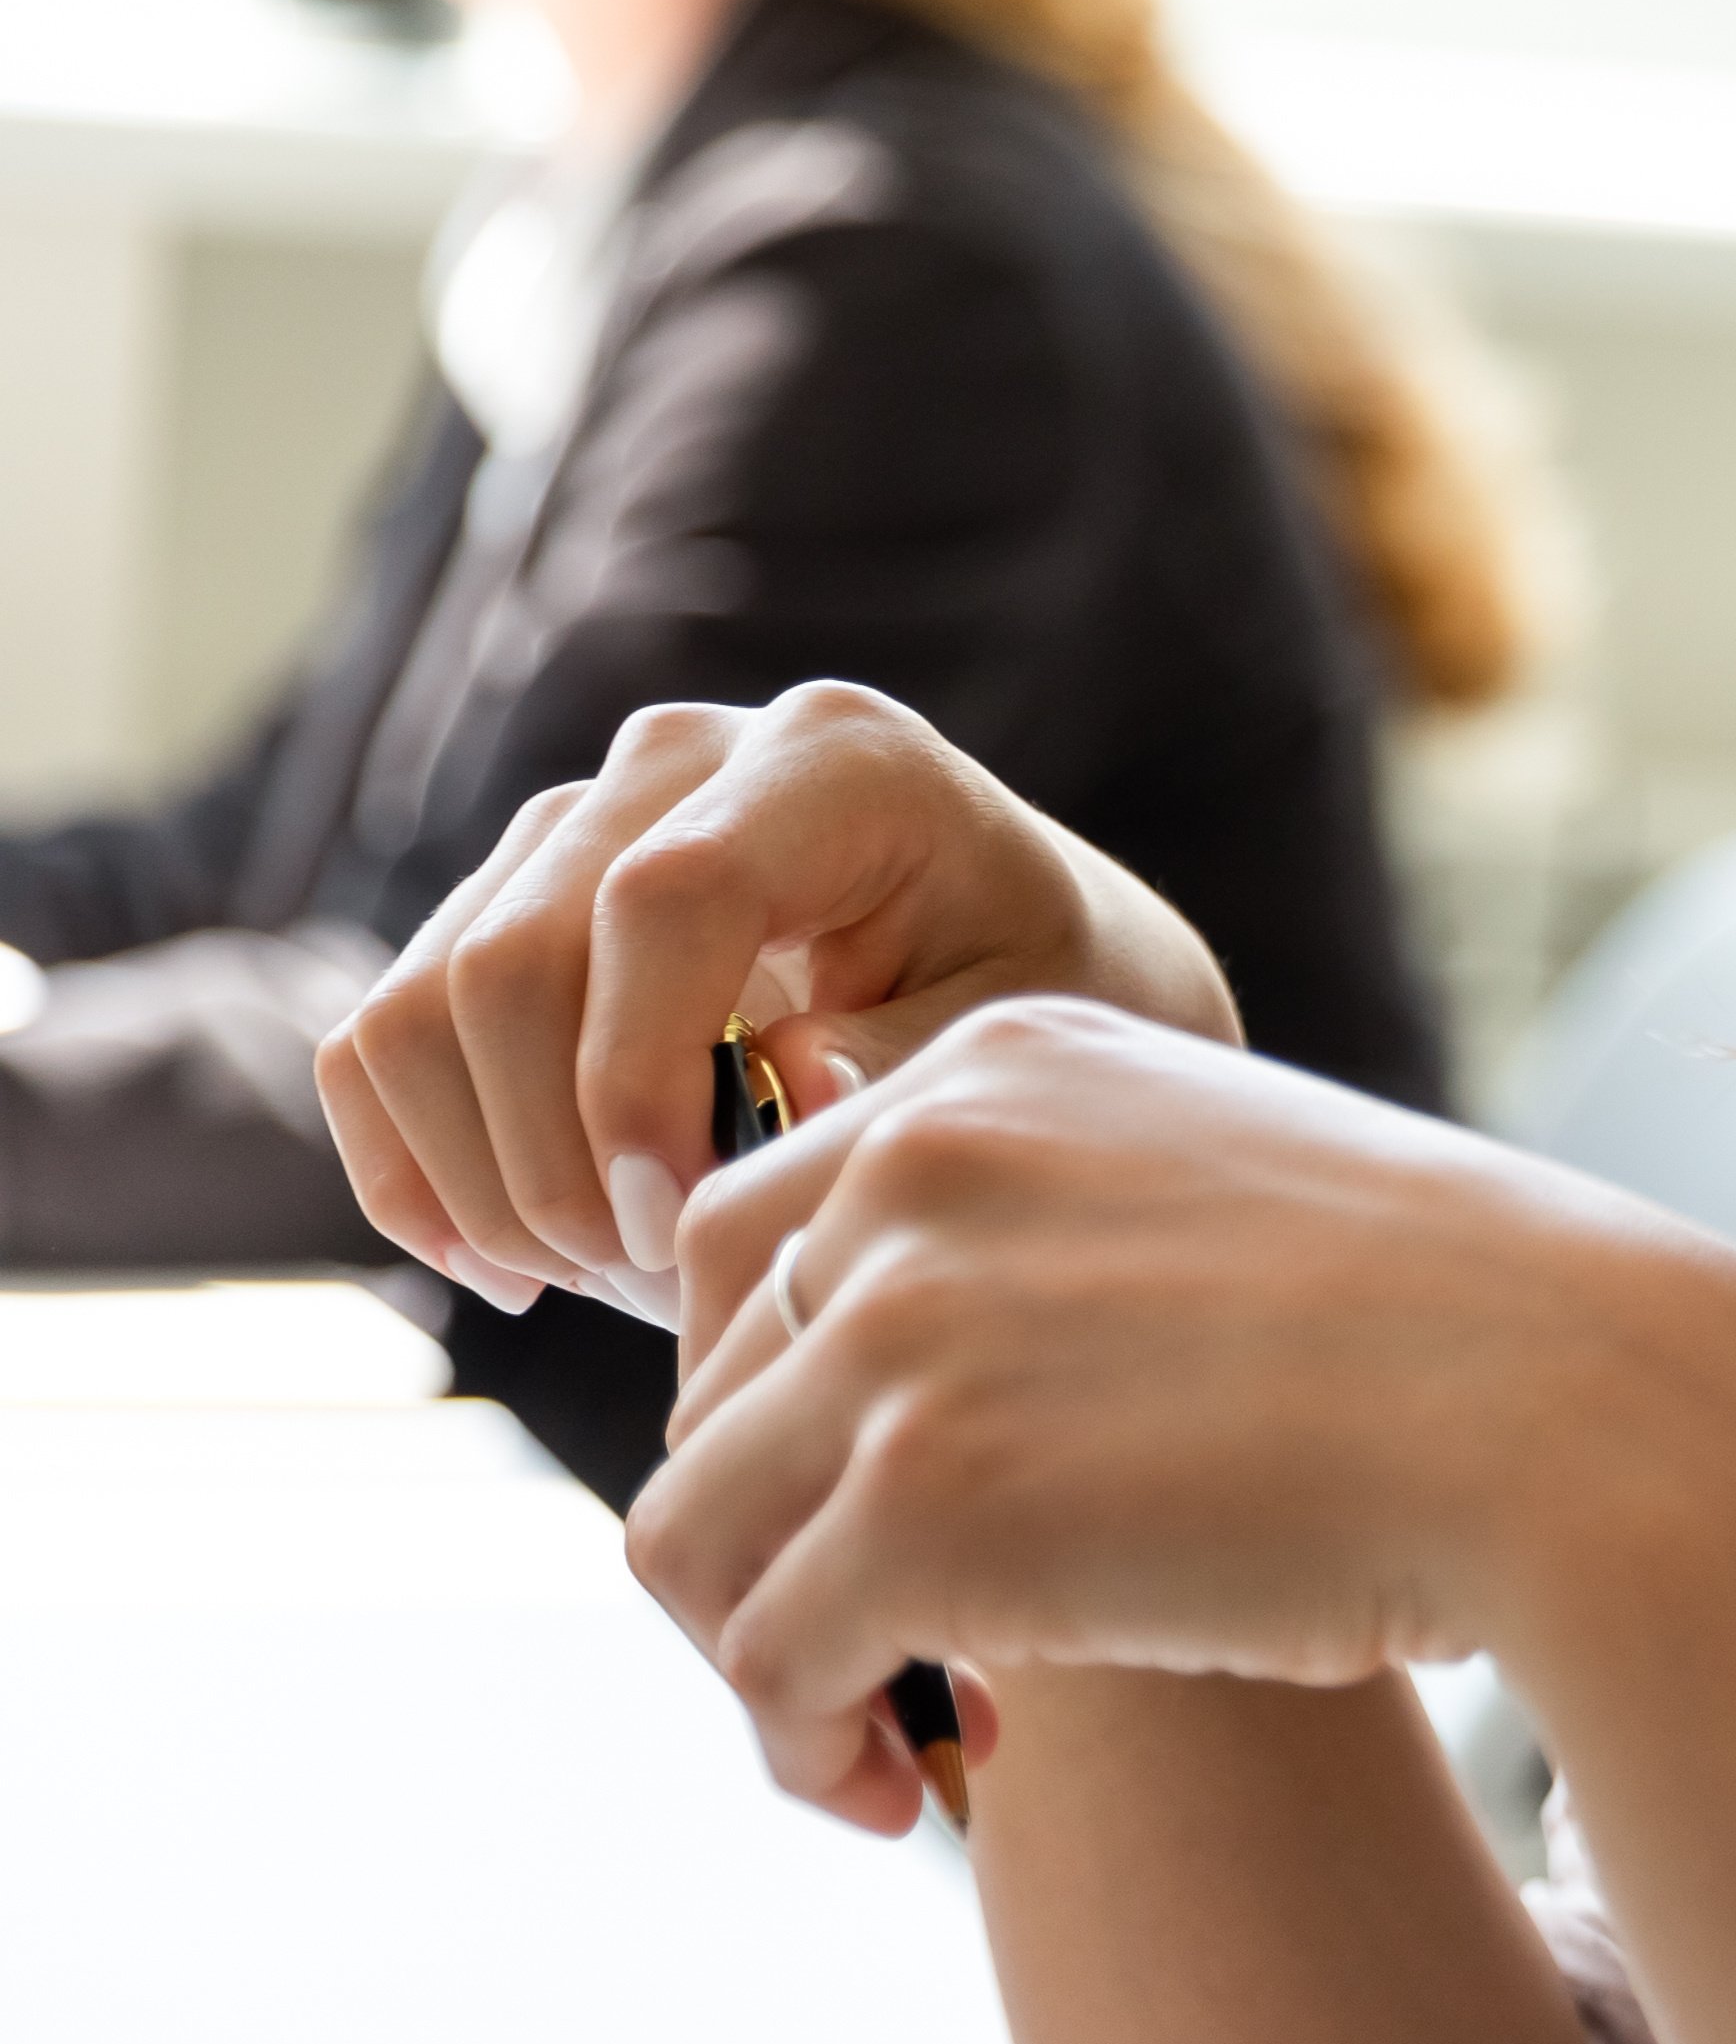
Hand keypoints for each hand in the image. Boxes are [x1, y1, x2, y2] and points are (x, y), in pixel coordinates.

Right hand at [318, 682, 1241, 1319]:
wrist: (1029, 981)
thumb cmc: (1047, 1011)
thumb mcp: (1019, 1044)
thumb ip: (891, 1067)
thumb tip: (774, 1080)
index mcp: (839, 759)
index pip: (664, 900)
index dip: (639, 1077)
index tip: (681, 1226)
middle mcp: (684, 757)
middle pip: (515, 960)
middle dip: (561, 1160)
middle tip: (659, 1286)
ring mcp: (574, 824)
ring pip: (426, 1008)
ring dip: (494, 1182)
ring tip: (617, 1281)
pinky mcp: (500, 908)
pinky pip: (379, 1039)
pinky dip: (417, 1170)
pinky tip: (512, 1268)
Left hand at [632, 998, 1735, 1823]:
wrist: (1599, 1426)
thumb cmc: (1473, 1343)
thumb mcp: (1235, 1204)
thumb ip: (1071, 1240)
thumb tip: (939, 1394)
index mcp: (996, 1069)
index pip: (744, 1245)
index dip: (783, 1410)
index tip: (894, 1523)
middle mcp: (917, 1171)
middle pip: (702, 1396)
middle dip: (775, 1545)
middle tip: (895, 1661)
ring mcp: (905, 1334)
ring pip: (693, 1536)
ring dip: (768, 1666)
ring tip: (873, 1751)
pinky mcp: (922, 1505)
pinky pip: (766, 1660)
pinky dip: (809, 1748)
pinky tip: (907, 1796)